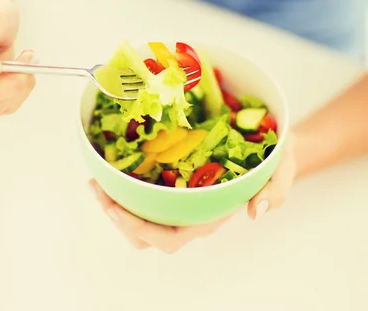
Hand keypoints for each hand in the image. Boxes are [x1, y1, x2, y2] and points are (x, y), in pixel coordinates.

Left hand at [91, 134, 295, 252]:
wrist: (271, 144)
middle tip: (98, 189)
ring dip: (116, 202)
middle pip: (147, 235)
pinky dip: (126, 185)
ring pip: (142, 217)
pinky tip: (114, 165)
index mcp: (211, 215)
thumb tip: (257, 212)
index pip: (172, 237)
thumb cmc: (274, 159)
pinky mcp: (176, 181)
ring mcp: (181, 198)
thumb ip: (276, 189)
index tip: (115, 209)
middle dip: (118, 218)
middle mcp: (191, 212)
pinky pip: (146, 192)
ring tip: (97, 180)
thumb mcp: (283, 167)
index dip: (141, 230)